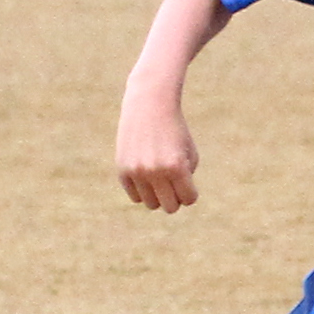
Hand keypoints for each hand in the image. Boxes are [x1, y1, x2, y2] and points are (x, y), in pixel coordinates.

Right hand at [117, 81, 199, 211]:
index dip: (190, 193)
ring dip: (158, 196)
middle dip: (175, 198)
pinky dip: (143, 191)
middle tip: (174, 183)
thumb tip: (176, 202)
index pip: (188, 199)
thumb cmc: (175, 131)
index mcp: (176, 167)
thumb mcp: (189, 153)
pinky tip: (146, 175)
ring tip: (160, 178)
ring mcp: (136, 171)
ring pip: (151, 204)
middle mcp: (155, 171)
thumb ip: (187, 181)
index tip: (188, 182)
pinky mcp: (122, 170)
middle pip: (170, 207)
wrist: (149, 105)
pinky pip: (135, 197)